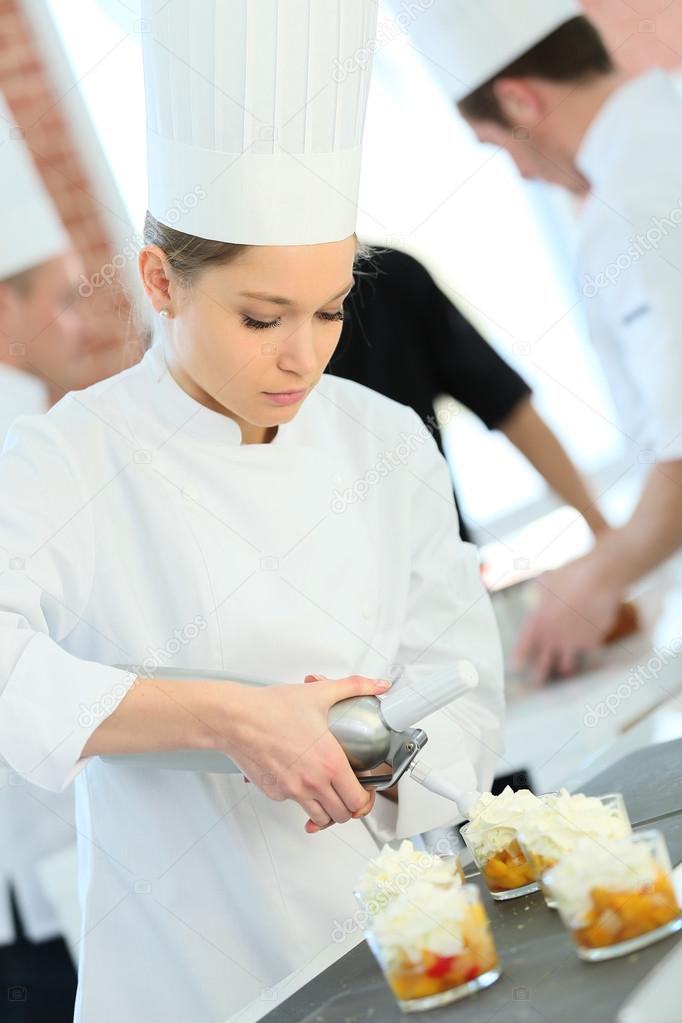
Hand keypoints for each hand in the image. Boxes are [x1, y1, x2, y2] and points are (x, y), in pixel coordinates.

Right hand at [227, 675, 389, 831]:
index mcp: (330, 762)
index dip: (366, 798)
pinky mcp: (275, 793)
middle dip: (349, 807)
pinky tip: (301, 780)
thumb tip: (379, 684)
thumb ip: (355, 687)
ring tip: (328, 793)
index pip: (358, 800)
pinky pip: (294, 804)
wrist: (237, 719)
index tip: (365, 790)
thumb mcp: (320, 693)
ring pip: (320, 817)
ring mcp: (293, 791)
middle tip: (348, 793)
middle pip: (342, 815)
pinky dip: (301, 798)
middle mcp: (313, 782)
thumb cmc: (273, 708)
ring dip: (327, 809)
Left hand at [513, 558, 620, 684]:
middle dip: (539, 675)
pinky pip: (588, 650)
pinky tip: (590, 641)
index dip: (520, 656)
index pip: (524, 645)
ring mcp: (573, 643)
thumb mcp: (547, 581)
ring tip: (564, 669)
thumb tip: (539, 593)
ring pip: (566, 665)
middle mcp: (554, 637)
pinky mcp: (592, 643)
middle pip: (543, 664)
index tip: (516, 666)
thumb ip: (541, 593)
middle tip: (536, 684)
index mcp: (538, 622)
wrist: (598, 578)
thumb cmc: (570, 575)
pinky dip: (588, 647)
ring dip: (565, 666)